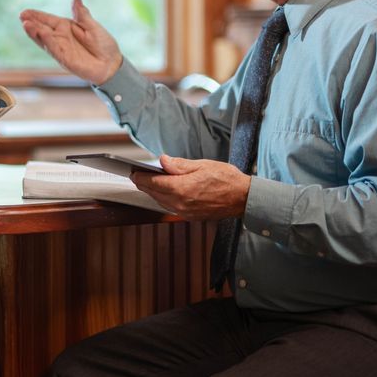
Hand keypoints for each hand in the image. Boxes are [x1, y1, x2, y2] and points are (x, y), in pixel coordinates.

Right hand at [19, 0, 122, 85]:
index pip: (48, 20)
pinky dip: (47, 42)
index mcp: (66, 27)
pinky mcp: (64, 59)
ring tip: (26, 24)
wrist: (111, 63)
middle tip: (22, 16)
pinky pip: (54, 49)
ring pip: (44, 40)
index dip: (36, 16)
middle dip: (32, 23)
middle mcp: (60, 37)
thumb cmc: (103, 44)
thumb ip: (82, 14)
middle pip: (42, 29)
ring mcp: (61, 49)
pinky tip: (41, 34)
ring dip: (35, 33)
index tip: (25, 12)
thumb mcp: (93, 25)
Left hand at [129, 155, 251, 220]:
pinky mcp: (191, 216)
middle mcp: (180, 203)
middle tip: (136, 176)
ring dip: (153, 192)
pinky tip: (164, 192)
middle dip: (143, 184)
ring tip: (148, 182)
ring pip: (161, 202)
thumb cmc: (226, 179)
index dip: (140, 177)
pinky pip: (171, 207)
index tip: (132, 172)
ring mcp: (185, 212)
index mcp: (182, 188)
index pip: (152, 183)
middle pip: (154, 193)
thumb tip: (162, 161)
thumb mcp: (201, 165)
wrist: (243, 198)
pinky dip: (164, 199)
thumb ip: (179, 165)